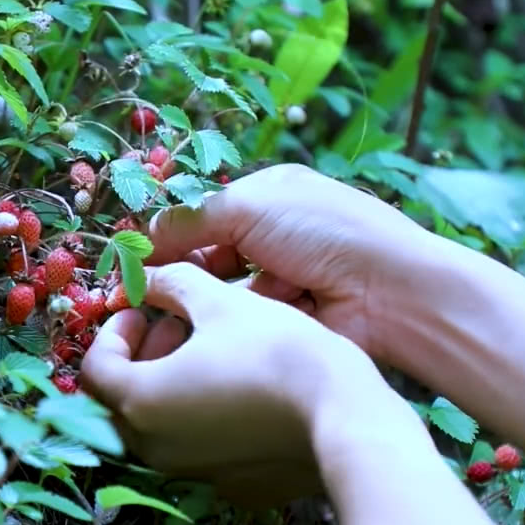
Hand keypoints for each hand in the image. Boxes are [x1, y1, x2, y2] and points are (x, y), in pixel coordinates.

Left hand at [80, 261, 385, 506]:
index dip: (114, 331)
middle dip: (140, 356)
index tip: (144, 310)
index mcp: (141, 403)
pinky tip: (237, 387)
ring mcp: (195, 473)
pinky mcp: (233, 486)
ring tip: (209, 351)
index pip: (96, 369)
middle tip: (174, 325)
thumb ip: (173, 284)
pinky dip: (199, 415)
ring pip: (157, 426)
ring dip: (168, 383)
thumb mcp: (219, 302)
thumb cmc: (277, 352)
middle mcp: (156, 448)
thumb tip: (150, 277)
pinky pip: (197, 448)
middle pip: (122, 401)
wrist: (348, 416)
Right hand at [147, 163, 446, 361]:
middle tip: (140, 290)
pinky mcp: (284, 323)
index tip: (132, 258)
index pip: (204, 212)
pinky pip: (240, 321)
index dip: (169, 234)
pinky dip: (228, 322)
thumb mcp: (249, 206)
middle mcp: (272, 236)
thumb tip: (141, 239)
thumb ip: (190, 218)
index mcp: (268, 196)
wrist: (391, 294)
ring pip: (219, 292)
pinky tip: (212, 328)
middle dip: (180, 269)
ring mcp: (280, 283)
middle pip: (207, 254)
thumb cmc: (323, 232)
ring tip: (176, 309)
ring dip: (203, 297)